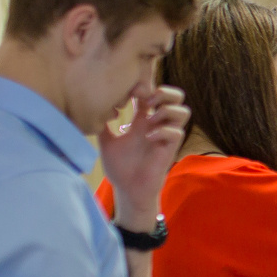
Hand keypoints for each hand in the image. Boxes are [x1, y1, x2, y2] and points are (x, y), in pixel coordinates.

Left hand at [99, 83, 188, 230]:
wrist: (128, 190)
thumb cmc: (119, 168)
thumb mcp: (106, 142)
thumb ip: (102, 124)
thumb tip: (92, 108)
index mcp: (142, 120)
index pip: (152, 93)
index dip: (146, 86)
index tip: (130, 91)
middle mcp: (157, 125)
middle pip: (176, 97)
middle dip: (164, 92)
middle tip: (147, 100)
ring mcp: (165, 136)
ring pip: (184, 111)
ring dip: (168, 110)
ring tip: (150, 118)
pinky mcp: (170, 149)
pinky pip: (177, 133)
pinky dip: (163, 131)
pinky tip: (148, 138)